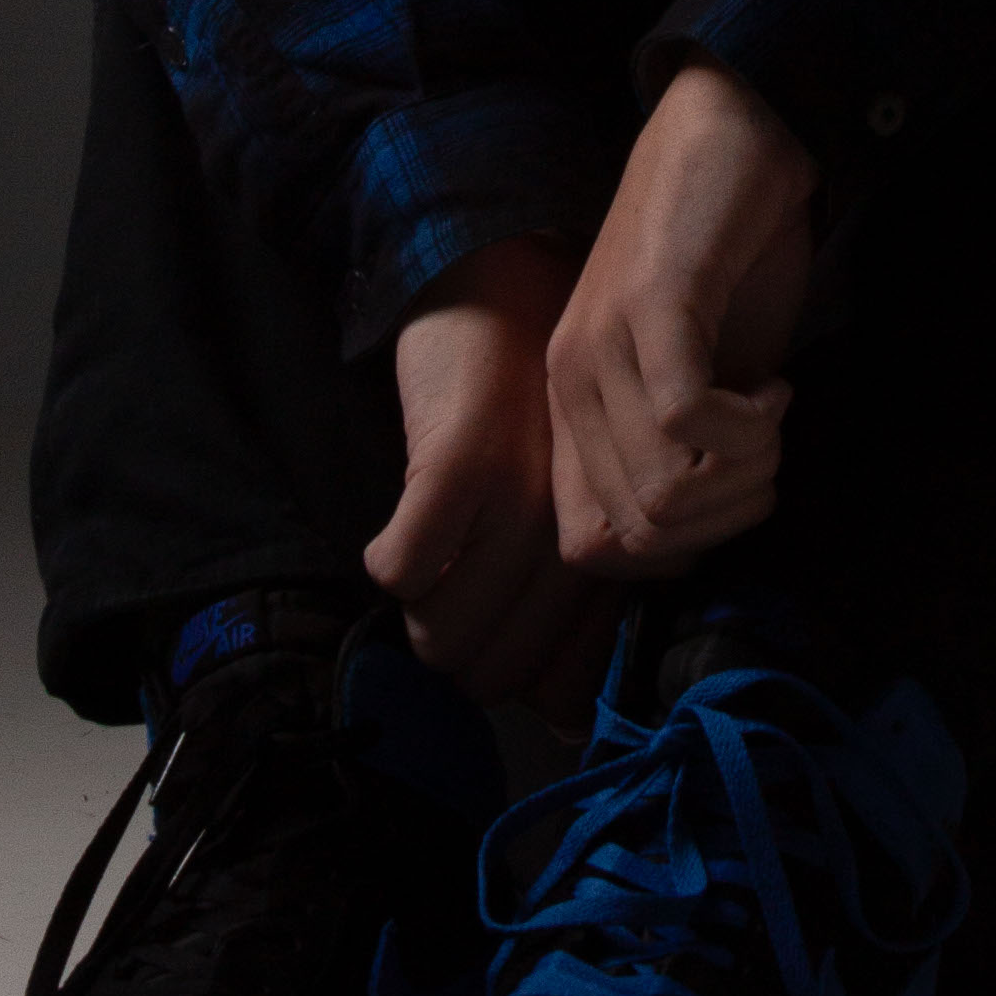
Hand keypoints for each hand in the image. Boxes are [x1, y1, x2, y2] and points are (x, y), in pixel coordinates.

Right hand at [368, 237, 614, 708]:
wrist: (505, 276)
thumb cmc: (536, 397)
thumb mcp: (572, 496)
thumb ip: (574, 596)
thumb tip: (561, 719)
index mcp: (601, 550)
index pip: (561, 683)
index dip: (528, 686)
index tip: (515, 651)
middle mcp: (568, 539)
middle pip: (492, 672)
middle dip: (466, 654)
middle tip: (457, 597)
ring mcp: (515, 505)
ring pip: (442, 637)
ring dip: (424, 613)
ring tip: (432, 562)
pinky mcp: (459, 465)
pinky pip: (402, 568)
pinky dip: (394, 558)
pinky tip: (405, 527)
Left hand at [548, 61, 817, 576]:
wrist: (736, 130)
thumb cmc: (728, 259)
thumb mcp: (701, 376)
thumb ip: (683, 453)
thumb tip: (703, 537)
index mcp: (573, 405)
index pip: (593, 548)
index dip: (681, 547)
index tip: (736, 486)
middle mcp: (571, 380)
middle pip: (637, 533)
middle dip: (726, 515)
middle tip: (768, 449)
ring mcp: (603, 341)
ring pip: (662, 492)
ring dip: (744, 472)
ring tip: (772, 411)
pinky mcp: (651, 304)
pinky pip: (685, 421)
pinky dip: (748, 427)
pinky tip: (774, 385)